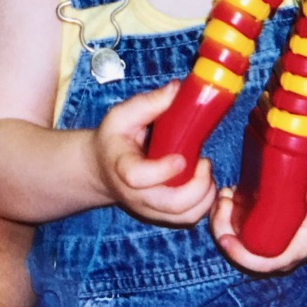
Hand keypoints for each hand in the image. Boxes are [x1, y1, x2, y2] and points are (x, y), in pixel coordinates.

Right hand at [93, 81, 215, 225]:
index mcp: (122, 167)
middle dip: (198, 187)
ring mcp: (150, 209)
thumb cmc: (113, 139)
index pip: (140, 177)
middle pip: (171, 204)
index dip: (163, 170)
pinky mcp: (162, 216)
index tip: (183, 158)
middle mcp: (136, 195)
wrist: (100, 169)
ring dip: (205, 196)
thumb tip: (178, 88)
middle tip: (204, 162)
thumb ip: (149, 103)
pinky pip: (189, 218)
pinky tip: (205, 182)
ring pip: (185, 216)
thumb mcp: (122, 115)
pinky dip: (204, 204)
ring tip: (205, 170)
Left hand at [210, 176, 306, 273]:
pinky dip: (223, 211)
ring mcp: (258, 241)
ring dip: (220, 217)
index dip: (240, 255)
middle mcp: (270, 253)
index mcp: (288, 254)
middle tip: (225, 200)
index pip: (260, 264)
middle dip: (223, 228)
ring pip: (230, 237)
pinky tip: (227, 193)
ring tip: (226, 193)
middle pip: (238, 252)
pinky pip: (229, 225)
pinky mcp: (250, 229)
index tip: (225, 238)